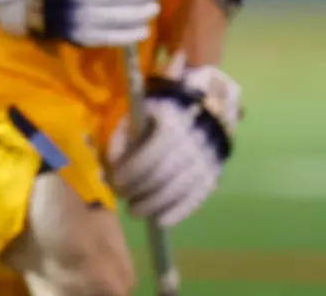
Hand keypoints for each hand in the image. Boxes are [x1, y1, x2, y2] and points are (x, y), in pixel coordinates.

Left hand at [108, 63, 240, 225]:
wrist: (207, 104)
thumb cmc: (162, 109)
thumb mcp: (139, 111)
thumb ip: (123, 135)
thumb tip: (111, 164)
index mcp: (173, 122)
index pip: (151, 155)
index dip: (131, 172)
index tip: (115, 181)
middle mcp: (193, 143)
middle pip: (164, 176)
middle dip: (140, 191)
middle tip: (123, 196)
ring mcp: (207, 161)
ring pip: (180, 191)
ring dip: (154, 205)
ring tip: (135, 210)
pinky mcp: (214, 175)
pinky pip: (197, 199)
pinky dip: (177, 213)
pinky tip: (160, 220)